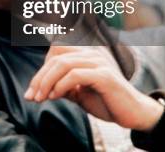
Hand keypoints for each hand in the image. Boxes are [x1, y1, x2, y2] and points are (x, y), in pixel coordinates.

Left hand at [24, 46, 163, 130]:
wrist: (132, 114)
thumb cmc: (106, 102)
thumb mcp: (78, 92)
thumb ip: (61, 86)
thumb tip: (36, 89)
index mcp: (86, 53)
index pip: (56, 49)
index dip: (42, 67)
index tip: (35, 89)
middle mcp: (92, 53)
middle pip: (56, 56)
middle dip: (40, 77)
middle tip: (32, 96)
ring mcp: (99, 62)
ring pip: (63, 64)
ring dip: (47, 82)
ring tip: (41, 98)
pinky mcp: (104, 76)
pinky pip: (75, 75)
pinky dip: (60, 86)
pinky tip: (55, 96)